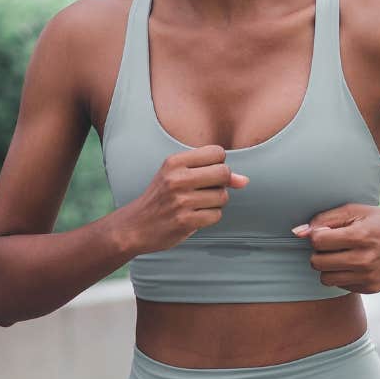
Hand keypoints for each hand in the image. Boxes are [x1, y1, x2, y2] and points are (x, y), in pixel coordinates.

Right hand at [119, 145, 248, 255]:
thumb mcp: (178, 176)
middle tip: (206, 190)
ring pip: (222, 196)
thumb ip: (211, 173)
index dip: (218, 164)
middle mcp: (176, 179)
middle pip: (224, 173)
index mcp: (174, 162)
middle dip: (222, 183)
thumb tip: (245, 180)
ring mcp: (180, 201)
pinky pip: (216, 215)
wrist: (134, 226)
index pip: (217, 152)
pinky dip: (210, 217)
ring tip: (197, 205)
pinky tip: (195, 217)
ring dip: (216, 203)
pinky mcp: (185, 221)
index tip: (206, 174)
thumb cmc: (162, 198)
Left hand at [295, 204, 379, 294]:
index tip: (328, 232)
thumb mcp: (356, 211)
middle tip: (334, 245)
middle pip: (317, 263)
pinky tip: (356, 264)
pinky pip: (341, 286)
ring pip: (325, 278)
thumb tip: (297, 232)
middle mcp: (363, 260)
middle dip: (320, 253)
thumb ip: (324, 219)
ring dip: (329, 267)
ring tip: (342, 255)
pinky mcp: (372, 288)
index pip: (317, 242)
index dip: (318, 236)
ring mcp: (368, 277)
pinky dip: (343, 275)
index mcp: (359, 237)